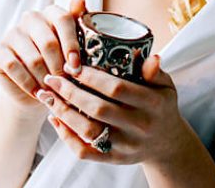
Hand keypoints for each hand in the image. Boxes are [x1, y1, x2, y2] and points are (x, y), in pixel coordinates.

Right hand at [0, 0, 87, 119]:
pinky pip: (14, 67)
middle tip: (65, 84)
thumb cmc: (60, 67)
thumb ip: (79, 22)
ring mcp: (12, 33)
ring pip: (33, 58)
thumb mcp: (75, 50)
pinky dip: (29, 84)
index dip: (71, 44)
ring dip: (45, 80)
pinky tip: (37, 92)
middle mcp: (30, 18)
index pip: (63, 19)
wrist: (36, 91)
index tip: (76, 67)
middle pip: (48, 42)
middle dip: (59, 68)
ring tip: (53, 91)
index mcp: (51, 13)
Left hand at [36, 54, 194, 165]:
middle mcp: (140, 127)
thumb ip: (153, 72)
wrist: (167, 144)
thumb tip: (149, 56)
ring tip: (48, 96)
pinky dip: (66, 136)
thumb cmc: (160, 106)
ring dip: (63, 112)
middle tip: (52, 79)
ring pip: (88, 131)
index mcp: (153, 104)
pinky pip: (84, 152)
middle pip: (98, 109)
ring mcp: (126, 146)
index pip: (117, 88)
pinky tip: (54, 118)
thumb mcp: (164, 86)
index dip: (91, 77)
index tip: (71, 65)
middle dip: (70, 92)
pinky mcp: (114, 159)